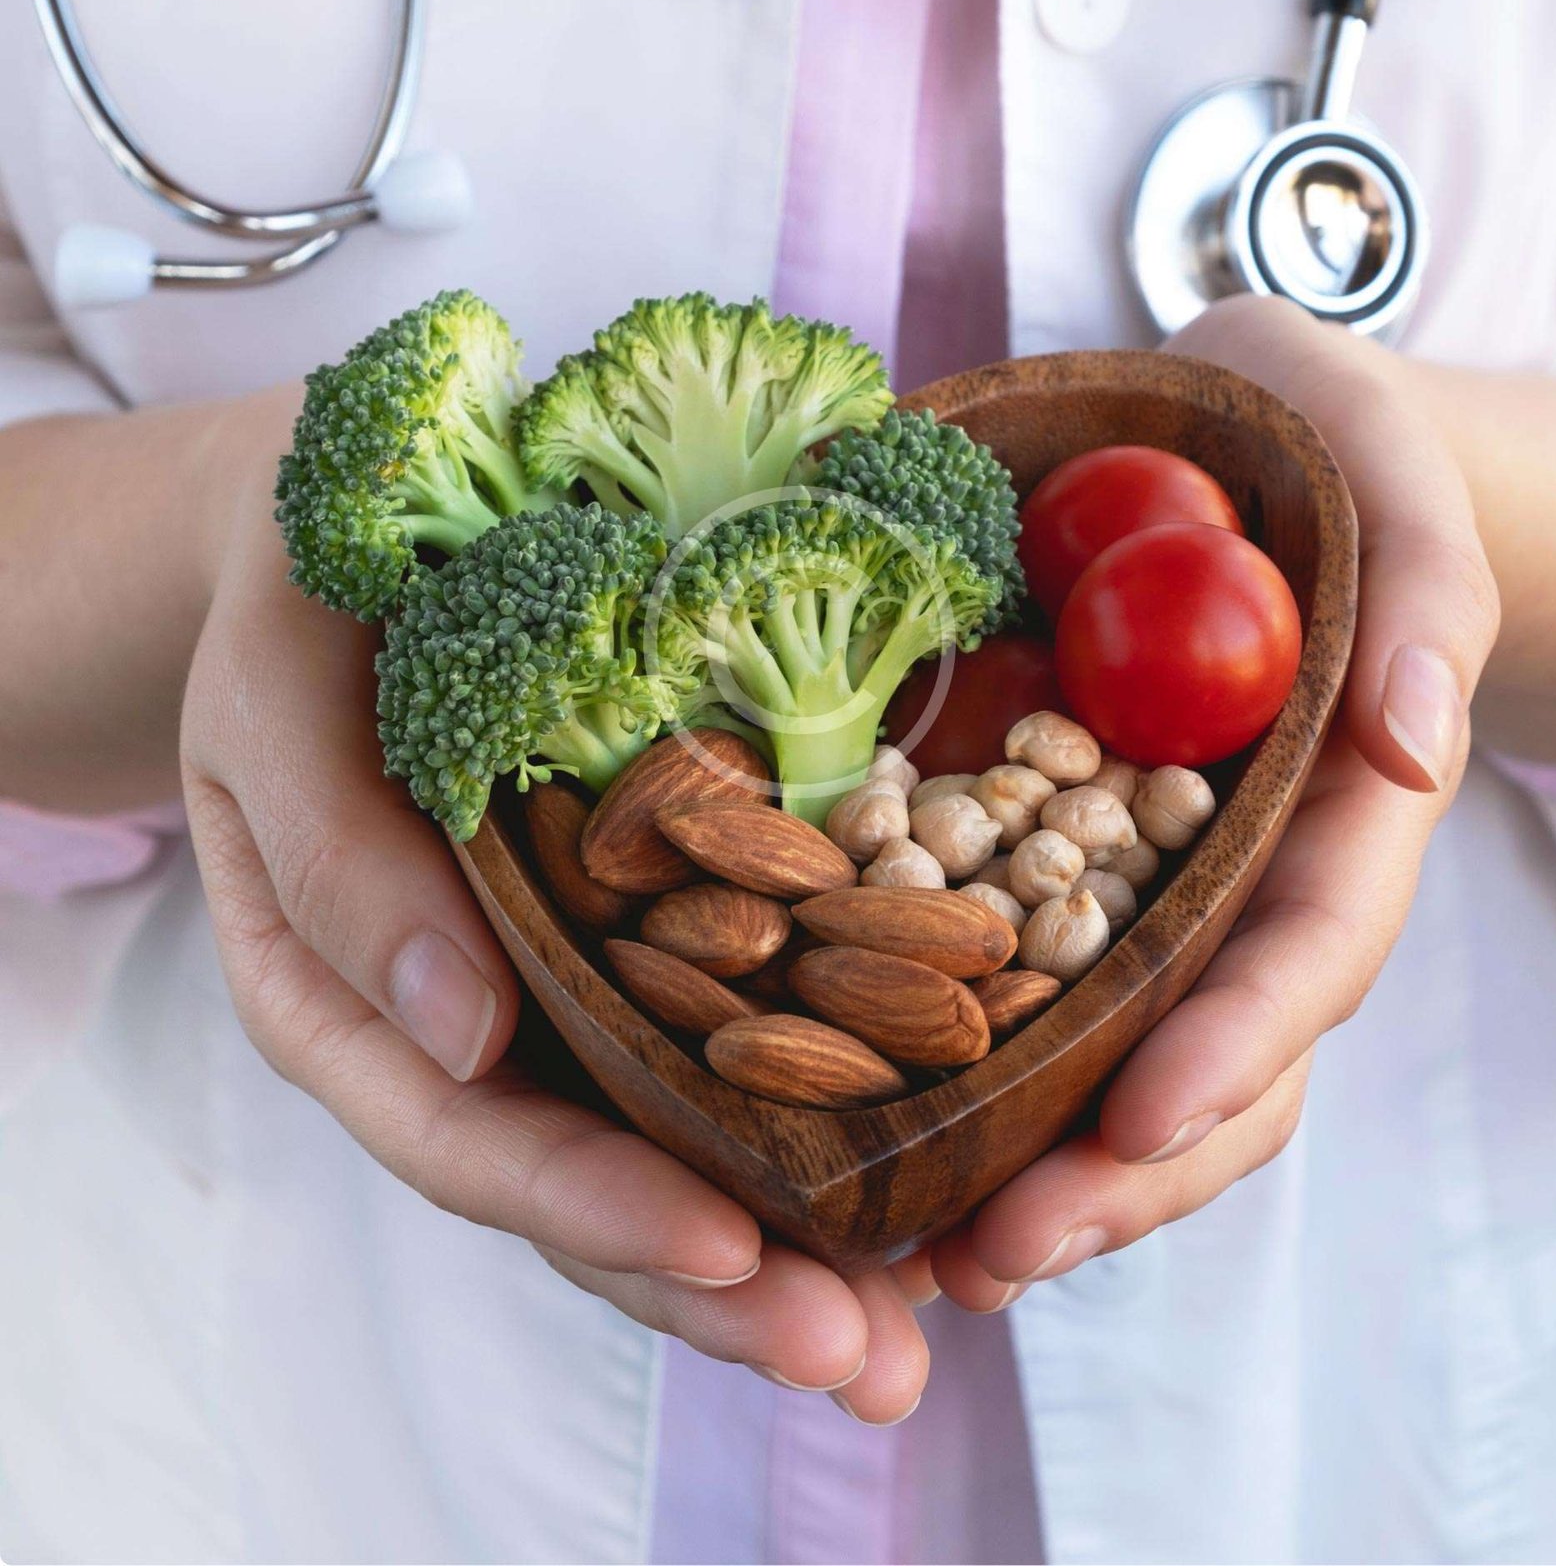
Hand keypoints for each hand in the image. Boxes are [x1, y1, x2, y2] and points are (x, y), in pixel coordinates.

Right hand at [179, 386, 929, 1423]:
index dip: (591, 1206)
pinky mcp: (638, 940)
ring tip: (910, 1336)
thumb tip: (463, 1032)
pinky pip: (720, 1051)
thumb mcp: (277, 704)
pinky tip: (919, 1181)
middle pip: (582, 1191)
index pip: (466, 1134)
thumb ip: (340, 856)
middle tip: (862, 1360)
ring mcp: (554, 995)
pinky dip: (814, 1122)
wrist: (360, 554)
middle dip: (719, 1291)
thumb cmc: (297, 616)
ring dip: (789, 1255)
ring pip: (661, 1155)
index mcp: (343, 998)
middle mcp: (456, 1028)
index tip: (731, 1247)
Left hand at [930, 295, 1501, 1304]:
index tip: (1144, 1122)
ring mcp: (1165, 875)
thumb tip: (1408, 735)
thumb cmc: (1325, 441)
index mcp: (1343, 796)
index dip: (1237, 1039)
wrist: (1248, 440)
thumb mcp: (1384, 460)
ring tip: (935, 1260)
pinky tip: (894, 1144)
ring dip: (1048, 1170)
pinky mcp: (1073, 856)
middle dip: (1123, 1169)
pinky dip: (988, 1074)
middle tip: (997, 1254)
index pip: (1311, 942)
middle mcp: (1255, 865)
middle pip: (1221, 1054)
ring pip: (1131, 1057)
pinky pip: (1041, 985)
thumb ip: (1422, 584)